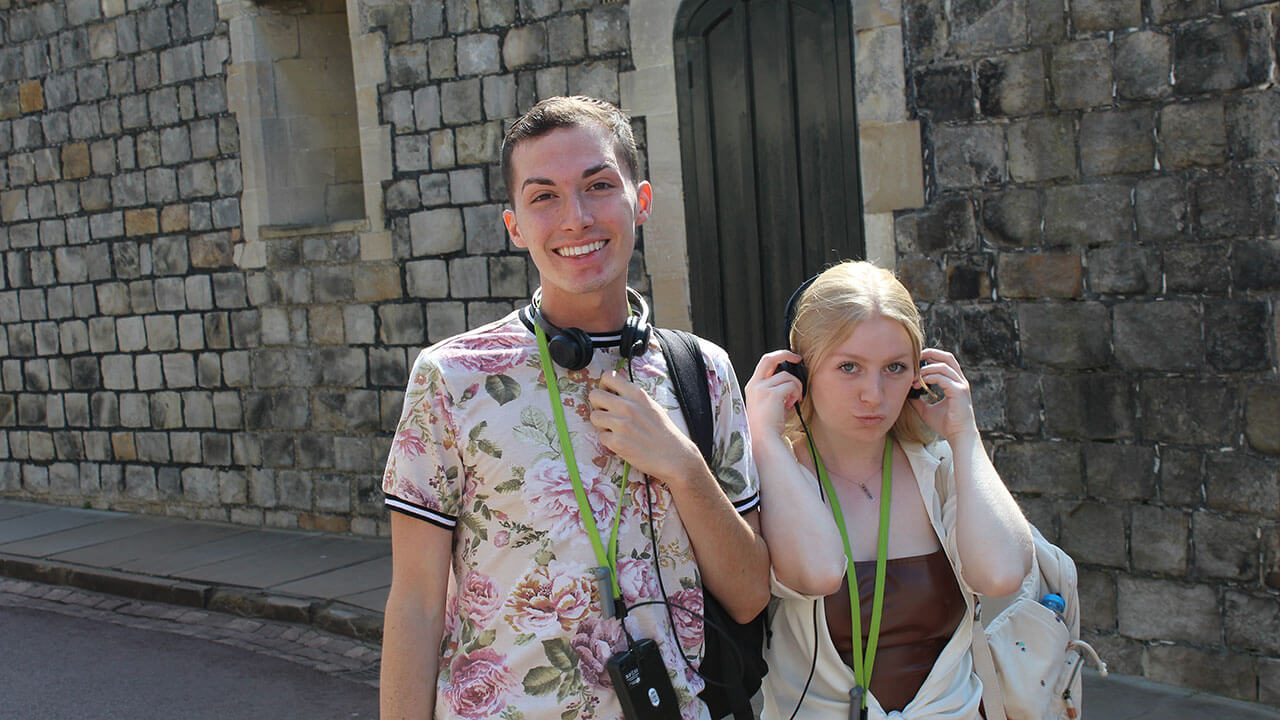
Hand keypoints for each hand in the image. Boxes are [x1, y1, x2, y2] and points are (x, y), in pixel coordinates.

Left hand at [587, 370, 705, 484]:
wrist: (674, 455)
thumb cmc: (664, 431)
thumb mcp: (651, 405)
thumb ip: (632, 397)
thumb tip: (614, 391)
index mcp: (636, 393)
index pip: (608, 376)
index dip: (603, 386)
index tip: (608, 394)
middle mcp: (627, 405)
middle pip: (594, 395)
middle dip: (598, 405)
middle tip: (607, 414)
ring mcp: (621, 424)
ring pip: (594, 416)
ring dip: (601, 424)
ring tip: (615, 430)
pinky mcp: (617, 442)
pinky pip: (601, 436)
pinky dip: (608, 441)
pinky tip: (621, 443)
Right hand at [744, 349, 803, 441]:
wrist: (763, 439)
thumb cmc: (768, 426)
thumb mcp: (770, 404)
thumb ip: (778, 391)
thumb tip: (793, 382)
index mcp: (752, 386)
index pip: (764, 363)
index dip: (778, 357)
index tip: (791, 358)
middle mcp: (755, 385)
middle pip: (769, 358)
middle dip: (786, 354)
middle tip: (798, 358)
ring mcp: (762, 388)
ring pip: (787, 376)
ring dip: (796, 387)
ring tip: (793, 401)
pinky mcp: (772, 394)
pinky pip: (791, 386)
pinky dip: (796, 394)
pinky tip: (793, 405)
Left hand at [909, 348, 978, 442]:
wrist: (958, 437)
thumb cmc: (946, 424)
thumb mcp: (927, 410)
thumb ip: (918, 400)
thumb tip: (905, 394)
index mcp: (955, 382)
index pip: (945, 361)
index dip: (930, 357)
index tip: (915, 362)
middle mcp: (960, 381)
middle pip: (947, 357)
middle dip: (930, 354)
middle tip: (914, 359)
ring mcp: (961, 385)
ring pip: (943, 366)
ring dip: (926, 369)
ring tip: (914, 379)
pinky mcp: (959, 392)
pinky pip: (943, 377)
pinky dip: (930, 377)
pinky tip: (920, 383)